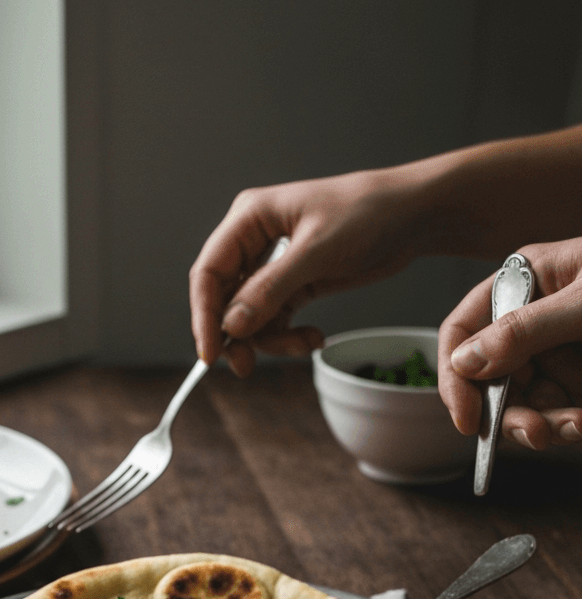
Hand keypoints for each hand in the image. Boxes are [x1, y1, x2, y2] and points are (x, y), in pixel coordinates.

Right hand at [189, 168, 424, 375]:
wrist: (413, 216)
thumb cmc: (368, 213)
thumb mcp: (317, 251)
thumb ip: (270, 289)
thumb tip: (230, 326)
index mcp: (249, 217)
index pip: (209, 272)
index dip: (203, 315)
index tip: (210, 354)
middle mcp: (254, 240)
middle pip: (224, 298)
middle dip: (237, 334)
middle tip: (246, 367)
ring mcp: (274, 264)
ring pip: (250, 316)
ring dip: (270, 339)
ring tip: (304, 345)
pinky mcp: (295, 283)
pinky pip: (276, 319)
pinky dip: (289, 336)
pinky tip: (313, 338)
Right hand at [439, 237, 581, 448]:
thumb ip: (525, 328)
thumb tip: (464, 361)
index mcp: (524, 281)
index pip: (463, 329)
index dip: (456, 377)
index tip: (469, 420)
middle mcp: (533, 314)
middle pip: (494, 376)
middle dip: (512, 412)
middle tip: (536, 434)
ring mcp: (558, 343)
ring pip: (527, 399)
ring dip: (546, 422)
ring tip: (576, 426)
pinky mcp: (581, 369)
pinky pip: (559, 404)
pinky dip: (570, 421)